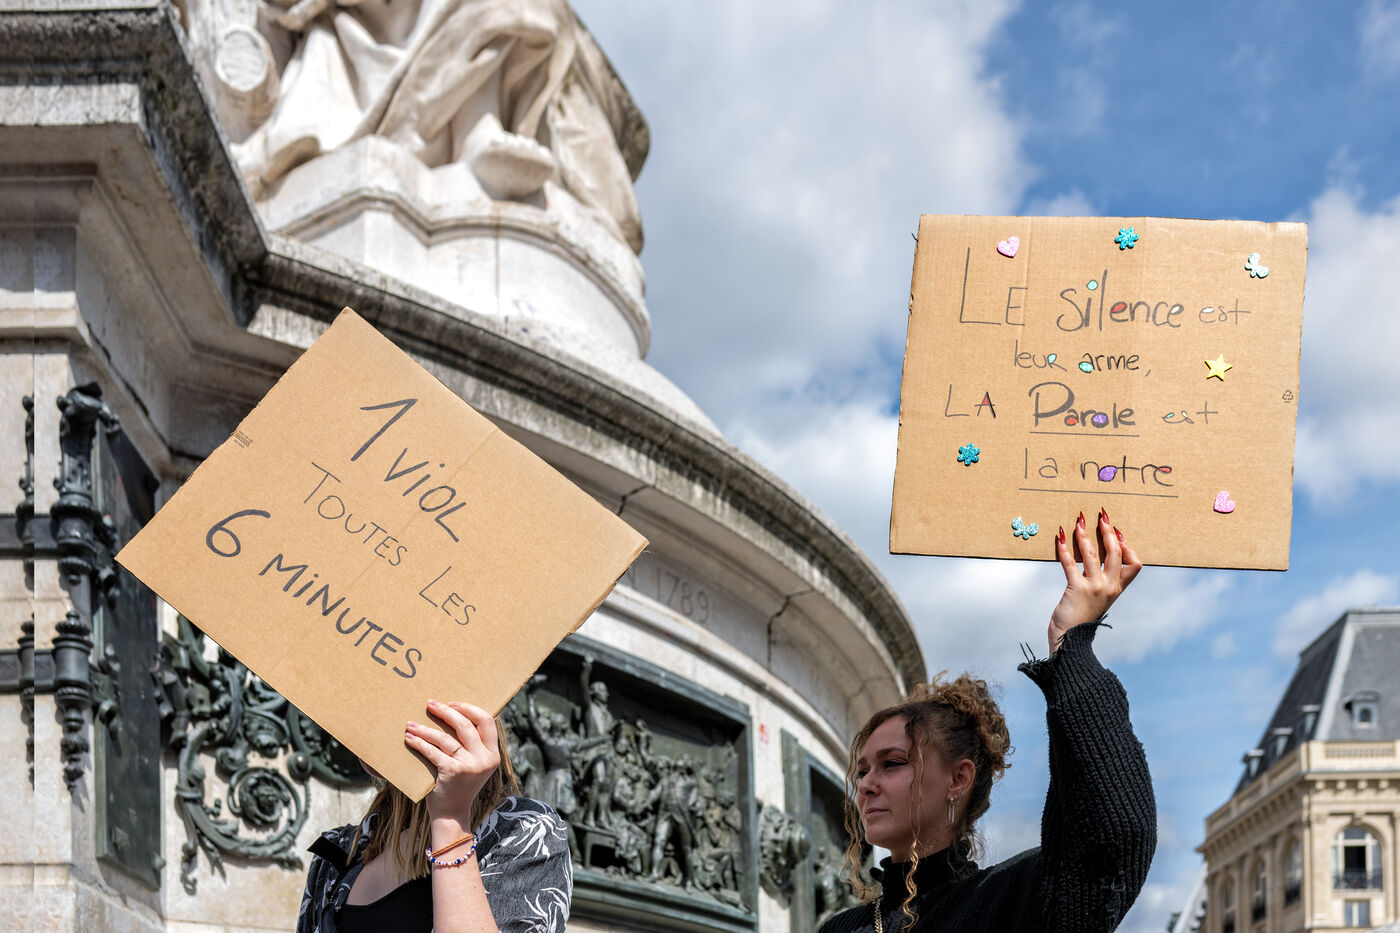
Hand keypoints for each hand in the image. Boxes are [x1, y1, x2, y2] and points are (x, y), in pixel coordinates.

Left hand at [405, 699, 499, 826]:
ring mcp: (470, 766)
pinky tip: (409, 739)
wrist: (451, 814)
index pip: (487, 721)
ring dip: (425, 729)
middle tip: (430, 704)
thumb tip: (456, 714)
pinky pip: (433, 752)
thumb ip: (473, 745)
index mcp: (493, 754)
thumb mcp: (474, 765)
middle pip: (465, 725)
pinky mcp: (452, 772)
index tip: (452, 703)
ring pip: (445, 738)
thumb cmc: (459, 785)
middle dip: (446, 711)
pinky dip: (419, 743)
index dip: (469, 708)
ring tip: (411, 724)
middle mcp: (485, 759)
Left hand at [1049, 509, 1141, 654]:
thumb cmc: (1080, 618)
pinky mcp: (1077, 589)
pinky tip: (1060, 536)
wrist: (1070, 641)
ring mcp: (1095, 588)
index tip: (1117, 531)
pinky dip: (1064, 548)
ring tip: (1078, 521)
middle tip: (1101, 515)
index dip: (1128, 545)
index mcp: (1117, 589)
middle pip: (1116, 553)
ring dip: (1085, 534)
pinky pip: (1070, 563)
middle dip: (1108, 531)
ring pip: (1093, 554)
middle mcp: (1109, 587)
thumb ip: (1103, 583)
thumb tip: (1096, 559)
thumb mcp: (1099, 600)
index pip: (1135, 563)